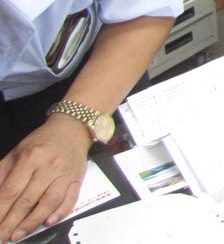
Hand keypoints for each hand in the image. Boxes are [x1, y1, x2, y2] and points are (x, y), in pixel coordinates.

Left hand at [0, 116, 90, 242]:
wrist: (72, 130)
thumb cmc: (42, 142)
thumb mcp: (17, 151)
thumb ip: (3, 173)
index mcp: (31, 157)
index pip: (11, 190)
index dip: (0, 210)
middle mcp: (49, 166)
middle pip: (28, 200)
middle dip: (11, 222)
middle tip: (1, 236)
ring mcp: (65, 174)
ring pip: (49, 203)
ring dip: (32, 222)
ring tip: (18, 235)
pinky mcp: (77, 179)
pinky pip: (70, 200)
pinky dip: (59, 213)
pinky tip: (47, 222)